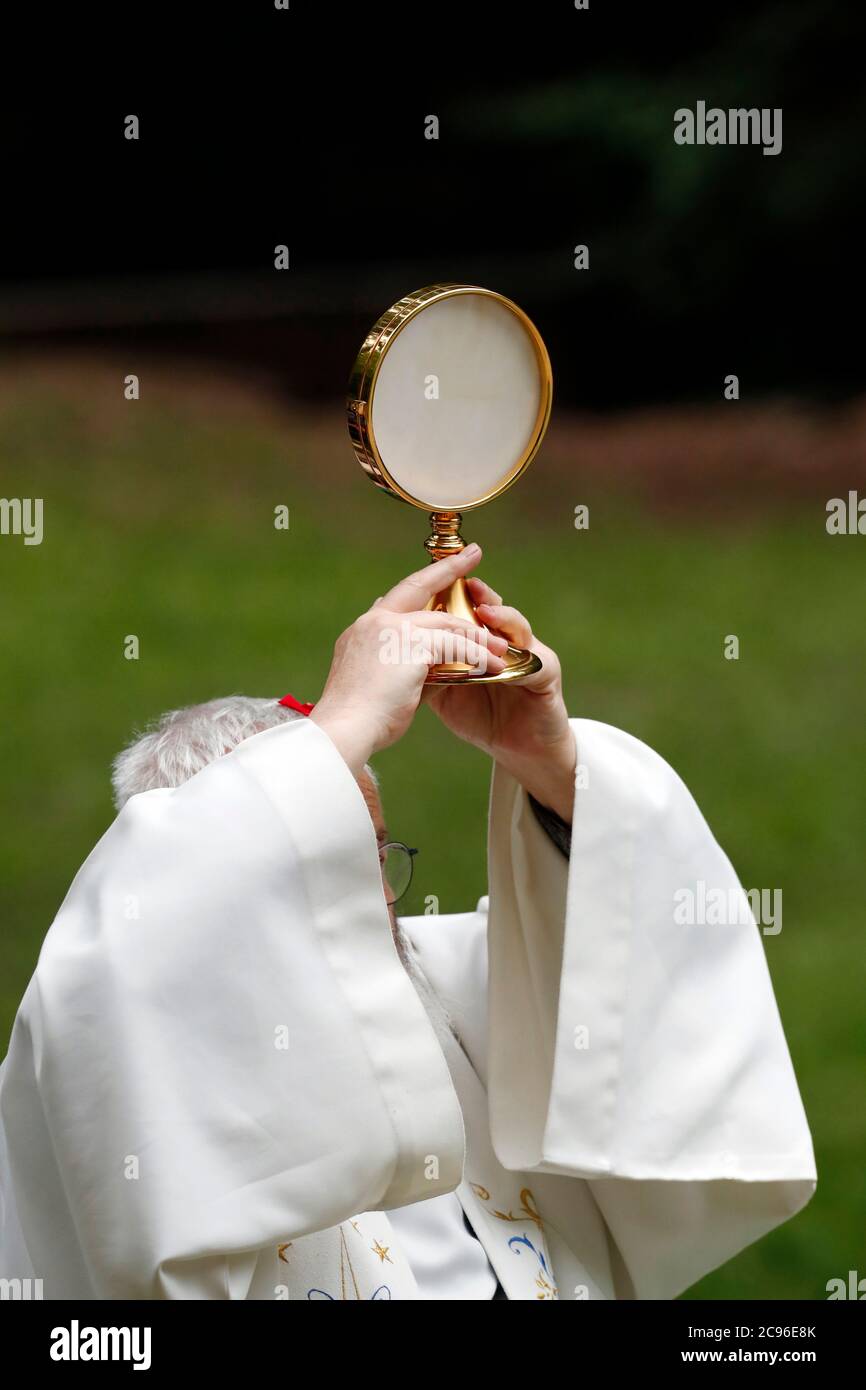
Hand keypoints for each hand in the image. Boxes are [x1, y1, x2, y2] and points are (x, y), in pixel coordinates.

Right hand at [309, 545, 509, 776]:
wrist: (345, 729)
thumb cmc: (360, 719)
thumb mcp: (382, 686)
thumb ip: (408, 669)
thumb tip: (443, 667)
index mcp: (363, 630)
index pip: (397, 598)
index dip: (421, 582)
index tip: (437, 569)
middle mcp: (375, 621)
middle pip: (419, 588)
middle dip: (449, 569)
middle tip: (473, 553)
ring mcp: (391, 629)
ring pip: (445, 623)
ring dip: (476, 635)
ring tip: (500, 645)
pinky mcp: (411, 644)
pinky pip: (455, 646)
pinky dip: (477, 656)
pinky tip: (493, 667)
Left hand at [422, 571, 575, 822]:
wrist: (516, 749)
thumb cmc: (479, 716)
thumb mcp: (443, 689)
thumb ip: (424, 664)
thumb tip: (391, 642)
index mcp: (480, 639)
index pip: (467, 608)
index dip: (454, 592)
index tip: (432, 577)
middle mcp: (506, 640)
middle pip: (493, 609)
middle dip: (479, 595)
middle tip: (467, 584)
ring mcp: (529, 654)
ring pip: (518, 627)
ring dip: (502, 618)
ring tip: (484, 614)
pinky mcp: (546, 675)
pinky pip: (534, 662)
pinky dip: (518, 658)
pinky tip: (504, 656)